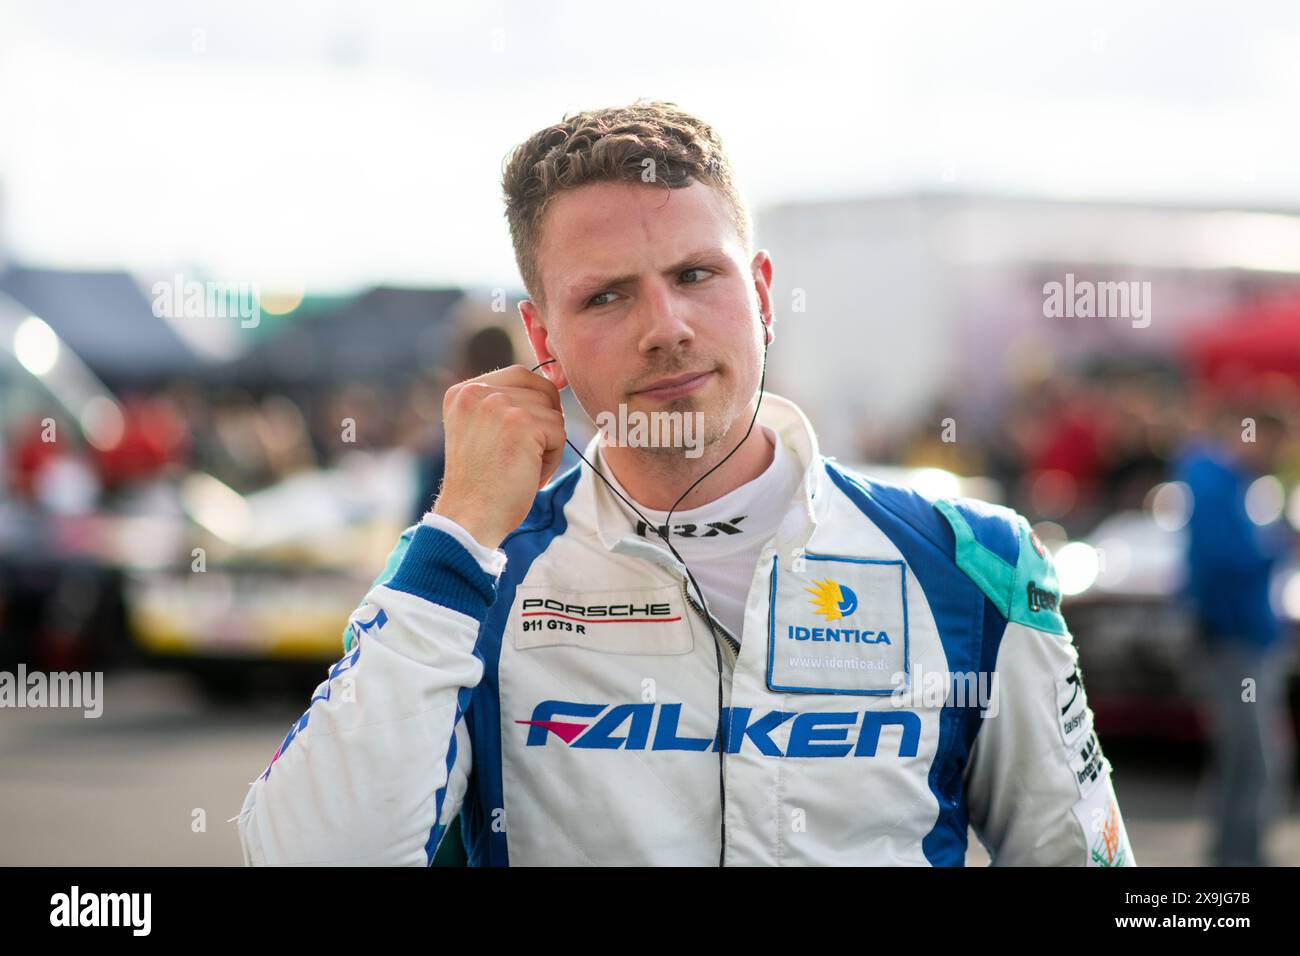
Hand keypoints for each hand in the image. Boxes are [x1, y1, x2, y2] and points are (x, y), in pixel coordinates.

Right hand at [432, 364, 566, 550]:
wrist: (469, 518)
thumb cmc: (480, 484)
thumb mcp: (479, 431)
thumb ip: (502, 406)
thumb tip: (553, 389)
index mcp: (462, 392)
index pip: (519, 375)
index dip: (535, 403)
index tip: (526, 437)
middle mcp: (476, 391)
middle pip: (541, 390)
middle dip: (543, 424)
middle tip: (525, 456)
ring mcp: (499, 405)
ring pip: (553, 413)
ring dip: (548, 444)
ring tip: (523, 468)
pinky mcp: (522, 422)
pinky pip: (559, 433)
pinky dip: (552, 459)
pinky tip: (529, 476)